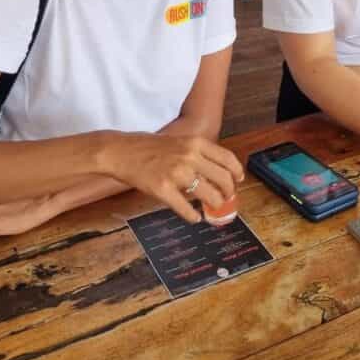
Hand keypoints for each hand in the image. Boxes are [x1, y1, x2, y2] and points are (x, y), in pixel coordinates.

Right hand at [100, 133, 243, 223]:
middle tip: (227, 199)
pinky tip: (195, 218)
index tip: (239, 181)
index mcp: (196, 143)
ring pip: (209, 195)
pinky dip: (193, 216)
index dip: (237, 172)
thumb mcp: (179, 141)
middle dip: (228, 193)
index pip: (227, 158)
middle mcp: (190, 156)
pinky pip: (185, 208)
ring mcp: (177, 173)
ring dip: (215, 205)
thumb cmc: (149, 147)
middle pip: (223, 179)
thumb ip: (198, 154)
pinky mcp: (163, 189)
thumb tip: (216, 173)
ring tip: (213, 209)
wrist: (121, 151)